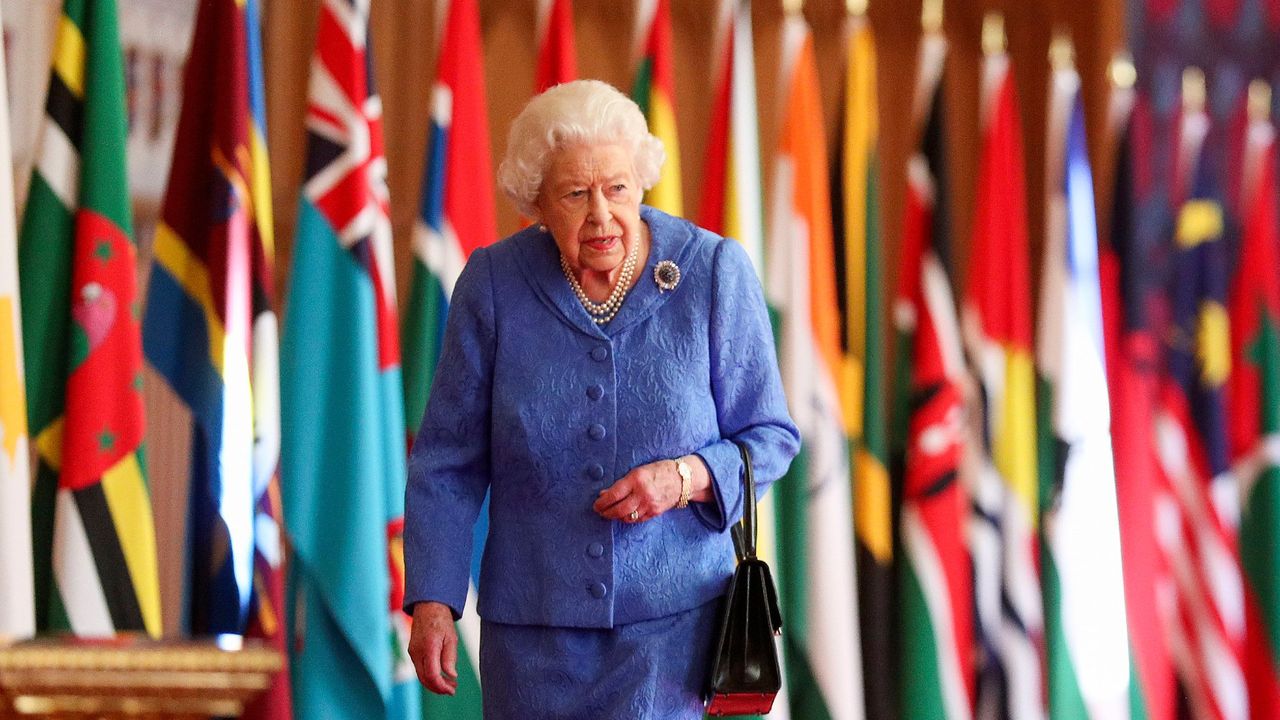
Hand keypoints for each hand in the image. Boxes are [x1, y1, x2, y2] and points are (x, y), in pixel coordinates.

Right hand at [408, 602, 458, 694]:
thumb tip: (451, 676)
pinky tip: (440, 675)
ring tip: (449, 684)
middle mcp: (417, 651)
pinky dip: (429, 675)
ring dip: (434, 683)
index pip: (432, 675)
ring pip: (421, 675)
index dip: (441, 686)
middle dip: (438, 688)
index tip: (452, 690)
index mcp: (429, 647)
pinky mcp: (412, 651)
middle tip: (452, 690)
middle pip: (424, 679)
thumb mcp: (451, 638)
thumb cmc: (442, 620)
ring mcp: (412, 652)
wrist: (428, 606)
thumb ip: (450, 658)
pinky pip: (419, 668)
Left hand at [592, 456, 710, 522]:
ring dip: (616, 517)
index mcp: (636, 479)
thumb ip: (622, 484)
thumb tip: (604, 494)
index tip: (596, 505)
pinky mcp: (655, 512)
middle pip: (619, 509)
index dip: (602, 502)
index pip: (614, 494)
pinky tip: (624, 515)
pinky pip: (637, 519)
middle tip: (600, 512)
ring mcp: (650, 504)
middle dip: (607, 513)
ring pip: (627, 517)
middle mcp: (643, 493)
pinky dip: (628, 518)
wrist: (681, 479)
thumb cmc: (658, 471)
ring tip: (610, 513)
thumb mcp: (638, 471)